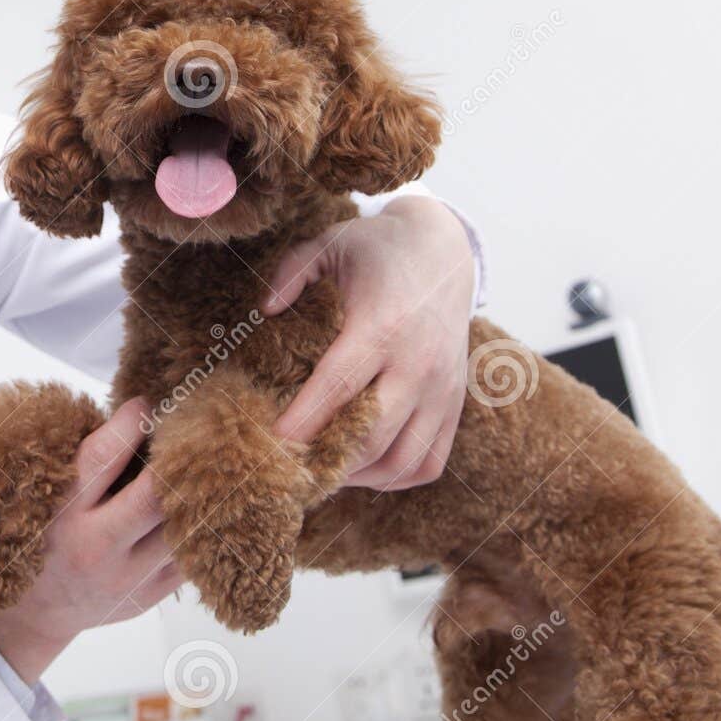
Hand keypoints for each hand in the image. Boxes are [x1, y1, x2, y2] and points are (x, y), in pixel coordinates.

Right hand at [0, 399, 183, 683]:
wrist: (34, 614)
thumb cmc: (42, 538)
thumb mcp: (48, 498)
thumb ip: (87, 464)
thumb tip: (139, 413)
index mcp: (62, 514)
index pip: (102, 458)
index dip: (130, 424)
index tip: (145, 403)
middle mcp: (94, 548)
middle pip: (156, 497)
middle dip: (180, 460)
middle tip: (195, 431)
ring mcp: (125, 578)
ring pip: (183, 528)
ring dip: (199, 494)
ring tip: (210, 465)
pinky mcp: (148, 597)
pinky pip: (190, 558)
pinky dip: (199, 529)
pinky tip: (204, 507)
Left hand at [260, 196, 474, 489]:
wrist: (445, 251)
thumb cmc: (376, 250)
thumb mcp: (329, 243)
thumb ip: (291, 271)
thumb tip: (265, 310)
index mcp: (383, 325)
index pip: (339, 385)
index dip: (304, 420)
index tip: (272, 443)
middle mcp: (419, 363)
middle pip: (372, 434)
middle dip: (327, 460)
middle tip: (286, 469)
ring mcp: (442, 389)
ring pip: (403, 460)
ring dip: (359, 476)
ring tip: (321, 470)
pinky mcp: (454, 404)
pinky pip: (429, 462)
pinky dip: (394, 476)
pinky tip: (361, 466)